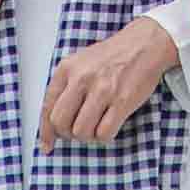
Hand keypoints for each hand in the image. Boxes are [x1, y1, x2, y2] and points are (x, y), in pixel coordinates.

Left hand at [38, 17, 177, 151]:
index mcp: (66, 69)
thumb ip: (65, 88)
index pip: (47, 107)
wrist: (143, 44)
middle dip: (67, 134)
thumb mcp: (80, 63)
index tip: (47, 145)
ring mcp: (102, 90)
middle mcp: (81, 78)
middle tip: (77, 131)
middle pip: (60, 123)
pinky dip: (105, 136)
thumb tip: (53, 123)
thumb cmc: (111, 57)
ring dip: (88, 135)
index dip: (45, 131)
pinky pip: (104, 133)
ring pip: (81, 131)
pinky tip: (110, 125)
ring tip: (97, 125)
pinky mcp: (122, 101)